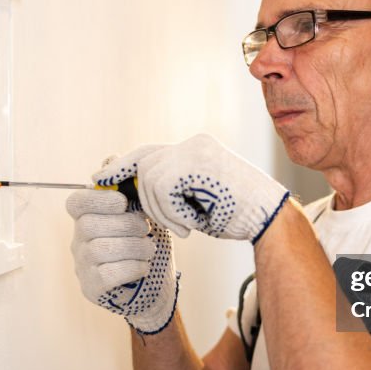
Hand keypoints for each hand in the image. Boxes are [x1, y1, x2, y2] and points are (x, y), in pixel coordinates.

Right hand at [66, 189, 177, 333]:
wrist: (156, 286)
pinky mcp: (92, 287)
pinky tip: (144, 266)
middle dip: (125, 225)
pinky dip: (132, 267)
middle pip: (88, 225)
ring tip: (149, 249)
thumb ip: (128, 187)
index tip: (123, 202)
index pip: (76, 203)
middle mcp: (79, 242)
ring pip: (100, 249)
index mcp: (88, 219)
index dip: (97, 199)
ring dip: (133, 246)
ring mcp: (82, 266)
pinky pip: (108, 273)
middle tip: (145, 229)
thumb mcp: (143, 213)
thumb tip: (111, 158)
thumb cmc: (146, 244)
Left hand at [94, 134, 289, 242]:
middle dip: (140, 194)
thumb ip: (172, 186)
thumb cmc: (237, 214)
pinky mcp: (197, 163)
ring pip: (150, 178)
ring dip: (162, 211)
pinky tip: (192, 224)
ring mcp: (196, 150)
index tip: (100, 179)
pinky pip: (162, 188)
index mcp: (195, 148)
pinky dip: (172, 212)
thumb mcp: (199, 197)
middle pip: (144, 162)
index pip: (148, 151)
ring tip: (187, 226)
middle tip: (164, 220)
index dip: (121, 165)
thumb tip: (134, 187)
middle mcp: (194, 143)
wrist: (270, 218)